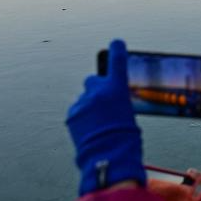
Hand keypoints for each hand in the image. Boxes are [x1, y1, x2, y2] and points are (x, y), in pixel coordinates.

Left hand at [66, 39, 144, 195]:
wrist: (107, 156)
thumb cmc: (125, 137)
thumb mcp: (129, 113)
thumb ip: (117, 99)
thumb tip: (110, 98)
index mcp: (117, 88)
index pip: (117, 59)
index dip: (116, 49)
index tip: (115, 43)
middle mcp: (98, 91)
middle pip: (94, 79)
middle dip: (98, 87)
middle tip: (104, 101)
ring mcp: (83, 102)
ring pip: (85, 98)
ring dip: (90, 106)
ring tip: (98, 124)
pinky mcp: (72, 115)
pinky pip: (77, 111)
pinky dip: (82, 118)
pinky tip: (90, 131)